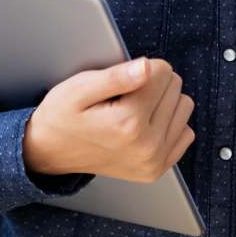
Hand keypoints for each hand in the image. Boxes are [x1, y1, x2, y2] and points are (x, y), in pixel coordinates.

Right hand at [22, 57, 194, 182]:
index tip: (120, 81)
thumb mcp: (79, 89)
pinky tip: (144, 125)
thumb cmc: (62, 117)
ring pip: (184, 107)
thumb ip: (115, 77)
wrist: (49, 152)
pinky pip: (185, 133)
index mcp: (127, 122)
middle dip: (151, 83)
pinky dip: (168, 124)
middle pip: (175, 87)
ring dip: (163, 102)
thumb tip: (147, 67)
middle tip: (122, 97)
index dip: (140, 67)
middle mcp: (146, 145)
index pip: (161, 71)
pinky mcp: (157, 169)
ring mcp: (153, 161)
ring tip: (133, 110)